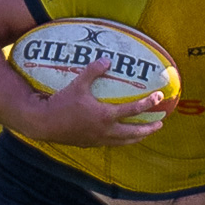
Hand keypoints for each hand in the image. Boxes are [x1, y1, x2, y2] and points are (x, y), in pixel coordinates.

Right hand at [28, 57, 170, 146]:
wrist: (43, 123)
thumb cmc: (61, 103)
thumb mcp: (77, 83)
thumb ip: (93, 70)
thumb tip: (108, 59)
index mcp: (105, 116)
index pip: (134, 109)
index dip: (149, 103)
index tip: (160, 97)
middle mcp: (105, 130)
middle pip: (134, 132)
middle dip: (149, 128)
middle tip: (160, 123)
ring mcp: (98, 139)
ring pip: (124, 141)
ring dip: (137, 137)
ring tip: (145, 133)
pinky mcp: (90, 144)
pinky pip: (111, 144)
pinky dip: (121, 141)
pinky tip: (121, 137)